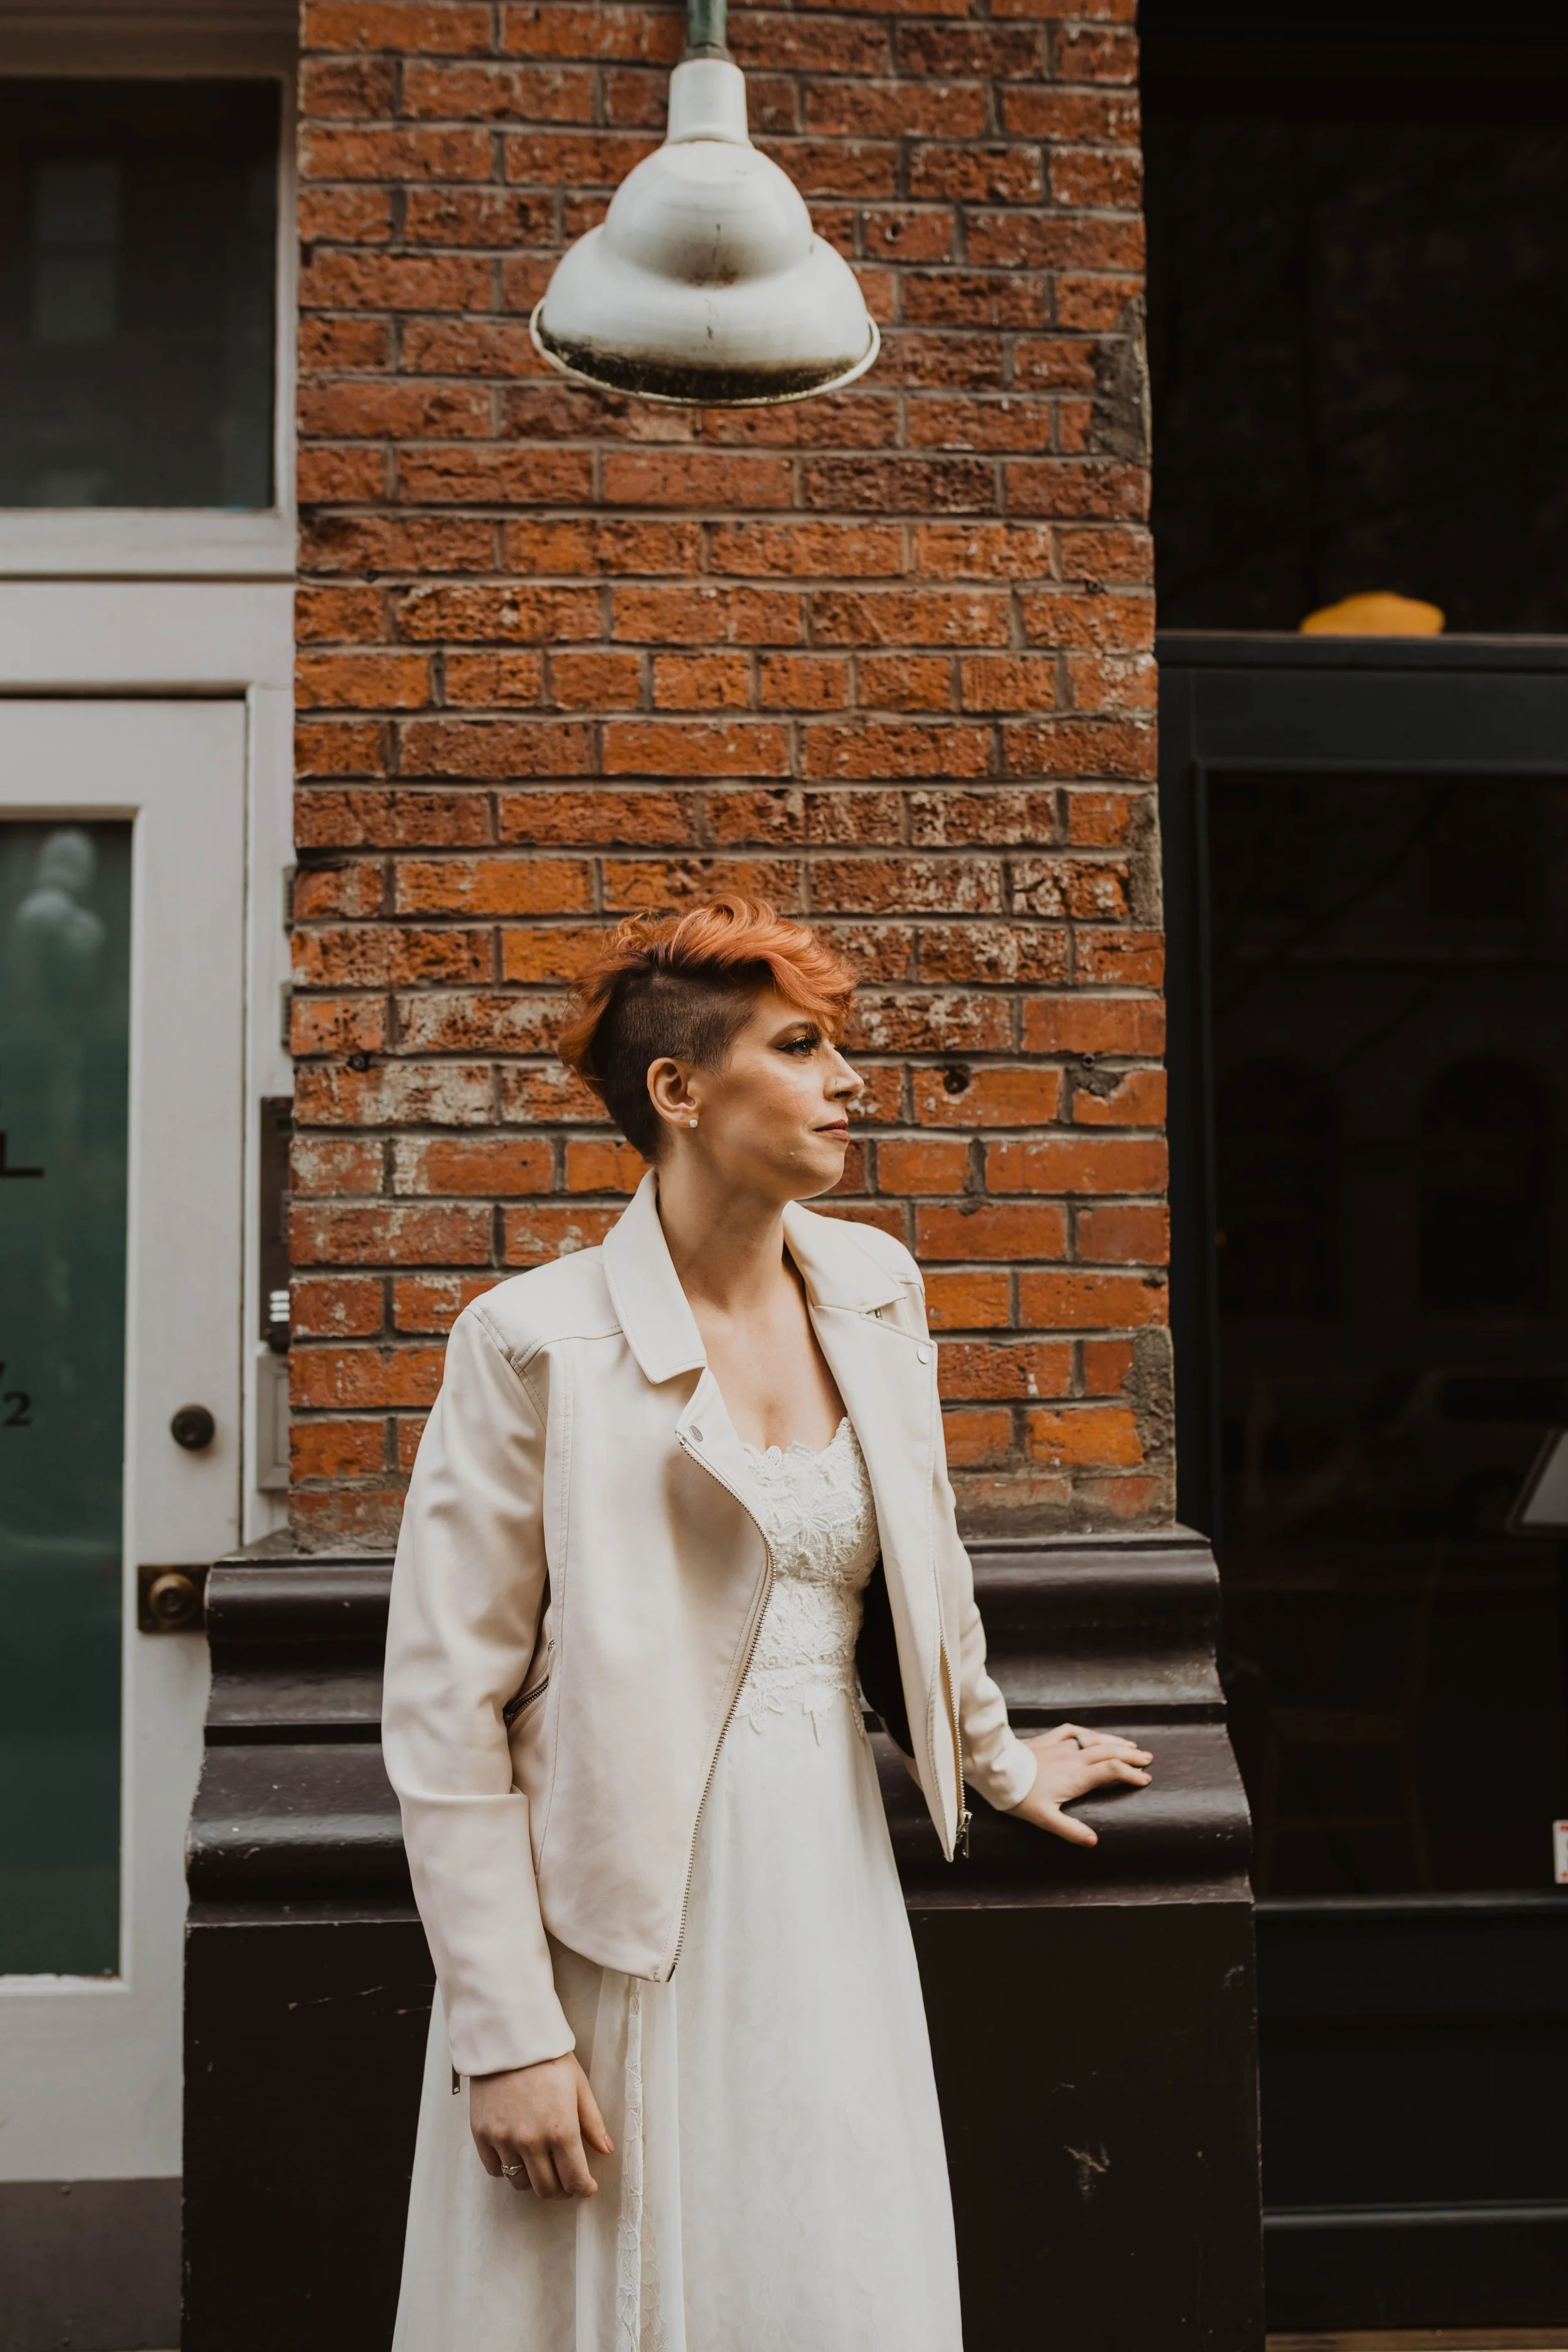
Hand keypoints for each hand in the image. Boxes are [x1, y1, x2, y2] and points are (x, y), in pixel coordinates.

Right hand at [470, 2052, 613, 2198]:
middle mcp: (530, 2141)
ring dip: (534, 2180)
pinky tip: (517, 2155)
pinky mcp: (481, 2134)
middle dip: (561, 2190)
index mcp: (560, 2129)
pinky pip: (494, 2170)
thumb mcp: (579, 2085)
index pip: (574, 2180)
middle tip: (567, 2179)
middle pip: (547, 2189)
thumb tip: (605, 2150)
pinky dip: (506, 2169)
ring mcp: (503, 2139)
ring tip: (541, 2165)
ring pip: (520, 2183)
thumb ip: (592, 2122)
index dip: (584, 2188)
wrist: (507, 2036)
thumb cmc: (547, 2058)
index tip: (587, 2186)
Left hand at [1007, 1723, 1152, 1846]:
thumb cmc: (1020, 1797)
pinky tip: (1091, 1734)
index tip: (1145, 1779)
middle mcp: (1073, 1758)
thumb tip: (1094, 1841)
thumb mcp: (1046, 1819)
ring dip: (1114, 1741)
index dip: (1130, 1774)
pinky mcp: (1047, 1739)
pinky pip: (1072, 1731)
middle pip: (1108, 1752)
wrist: (996, 1771)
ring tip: (1130, 1744)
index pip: (1112, 1771)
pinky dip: (1087, 1732)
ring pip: (1093, 1740)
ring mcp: (1060, 1746)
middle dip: (1130, 1755)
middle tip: (1147, 1758)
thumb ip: (1070, 1830)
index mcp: (1077, 1777)